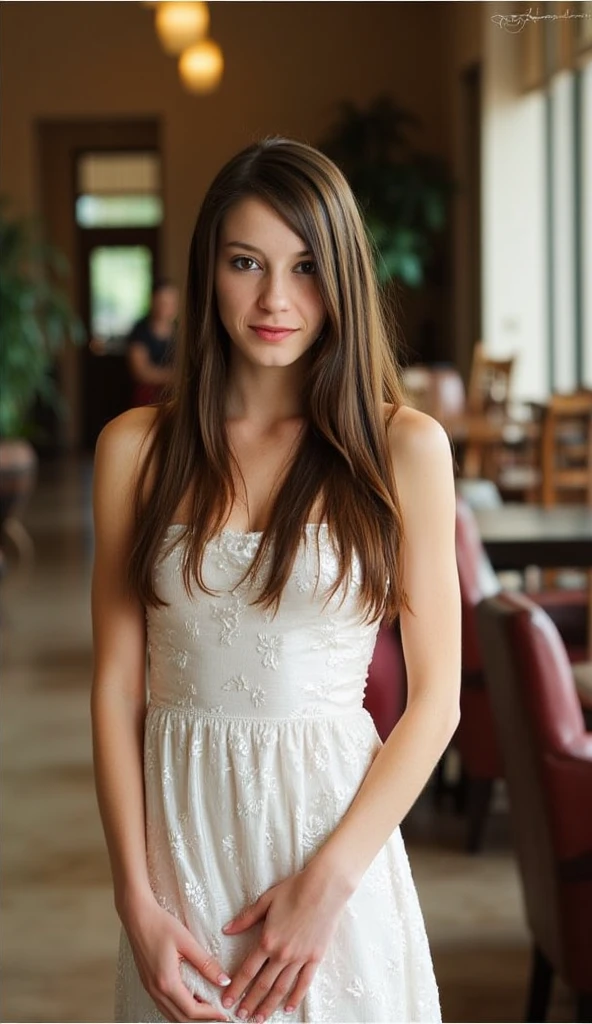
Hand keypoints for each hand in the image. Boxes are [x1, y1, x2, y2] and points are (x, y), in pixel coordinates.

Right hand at [125, 896, 231, 1021]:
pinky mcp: (148, 983)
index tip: (224, 1013)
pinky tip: (189, 999)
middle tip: (219, 1013)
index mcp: (167, 982)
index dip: (210, 1014)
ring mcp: (150, 988)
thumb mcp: (187, 942)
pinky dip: (178, 1009)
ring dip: (189, 1016)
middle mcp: (156, 990)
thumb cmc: (160, 924)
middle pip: (181, 1018)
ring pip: (170, 1015)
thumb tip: (224, 980)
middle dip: (202, 1019)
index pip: (191, 1010)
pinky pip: (164, 1006)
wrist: (137, 916)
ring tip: (207, 1008)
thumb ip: (206, 963)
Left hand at [220, 866, 349, 1022]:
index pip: (247, 971)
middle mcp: (282, 954)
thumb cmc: (294, 889)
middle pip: (262, 984)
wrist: (324, 887)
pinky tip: (288, 1008)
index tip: (227, 1000)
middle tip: (240, 1016)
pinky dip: (295, 997)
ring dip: (269, 1005)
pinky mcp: (315, 958)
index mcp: (267, 940)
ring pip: (281, 988)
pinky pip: (304, 983)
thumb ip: (246, 918)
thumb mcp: (266, 901)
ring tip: (259, 1019)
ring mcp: (300, 958)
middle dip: (250, 1002)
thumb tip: (227, 929)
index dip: (236, 987)